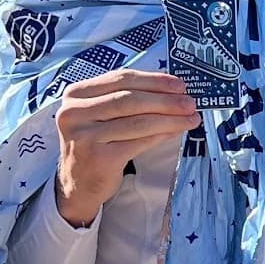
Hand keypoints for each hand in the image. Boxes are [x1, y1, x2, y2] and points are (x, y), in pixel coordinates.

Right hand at [55, 69, 200, 225]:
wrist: (77, 184)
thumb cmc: (95, 143)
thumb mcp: (100, 114)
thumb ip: (125, 98)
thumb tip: (172, 91)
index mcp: (75, 94)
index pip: (121, 78)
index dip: (154, 80)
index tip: (179, 85)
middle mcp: (74, 112)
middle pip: (130, 99)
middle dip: (165, 100)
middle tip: (190, 103)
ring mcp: (84, 136)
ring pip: (137, 121)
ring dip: (170, 118)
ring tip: (190, 118)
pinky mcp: (98, 158)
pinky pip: (138, 142)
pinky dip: (161, 135)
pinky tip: (175, 132)